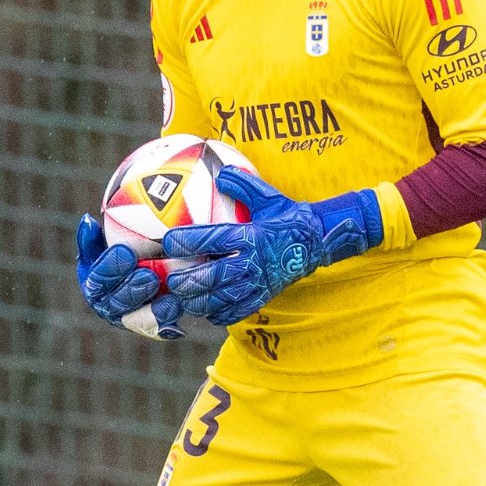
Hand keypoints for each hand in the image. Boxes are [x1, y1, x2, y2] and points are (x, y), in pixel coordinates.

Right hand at [76, 215, 184, 339]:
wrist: (152, 265)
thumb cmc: (125, 250)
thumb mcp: (107, 240)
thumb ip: (94, 236)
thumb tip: (87, 220)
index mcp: (94, 287)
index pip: (98, 279)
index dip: (111, 266)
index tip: (126, 250)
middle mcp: (109, 307)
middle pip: (117, 303)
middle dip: (132, 290)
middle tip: (149, 275)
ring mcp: (131, 319)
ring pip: (138, 319)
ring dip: (153, 309)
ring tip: (168, 295)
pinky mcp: (152, 326)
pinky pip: (159, 326)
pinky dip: (169, 316)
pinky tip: (180, 303)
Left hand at [161, 169, 382, 326]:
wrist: (316, 242)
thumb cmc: (287, 217)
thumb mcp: (267, 196)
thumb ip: (242, 184)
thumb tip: (220, 171)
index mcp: (251, 235)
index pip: (213, 238)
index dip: (188, 240)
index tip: (168, 241)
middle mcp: (253, 262)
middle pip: (214, 276)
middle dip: (188, 280)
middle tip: (171, 279)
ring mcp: (258, 282)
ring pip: (222, 298)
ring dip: (199, 300)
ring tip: (183, 299)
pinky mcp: (263, 296)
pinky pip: (238, 311)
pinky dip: (219, 314)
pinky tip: (207, 311)